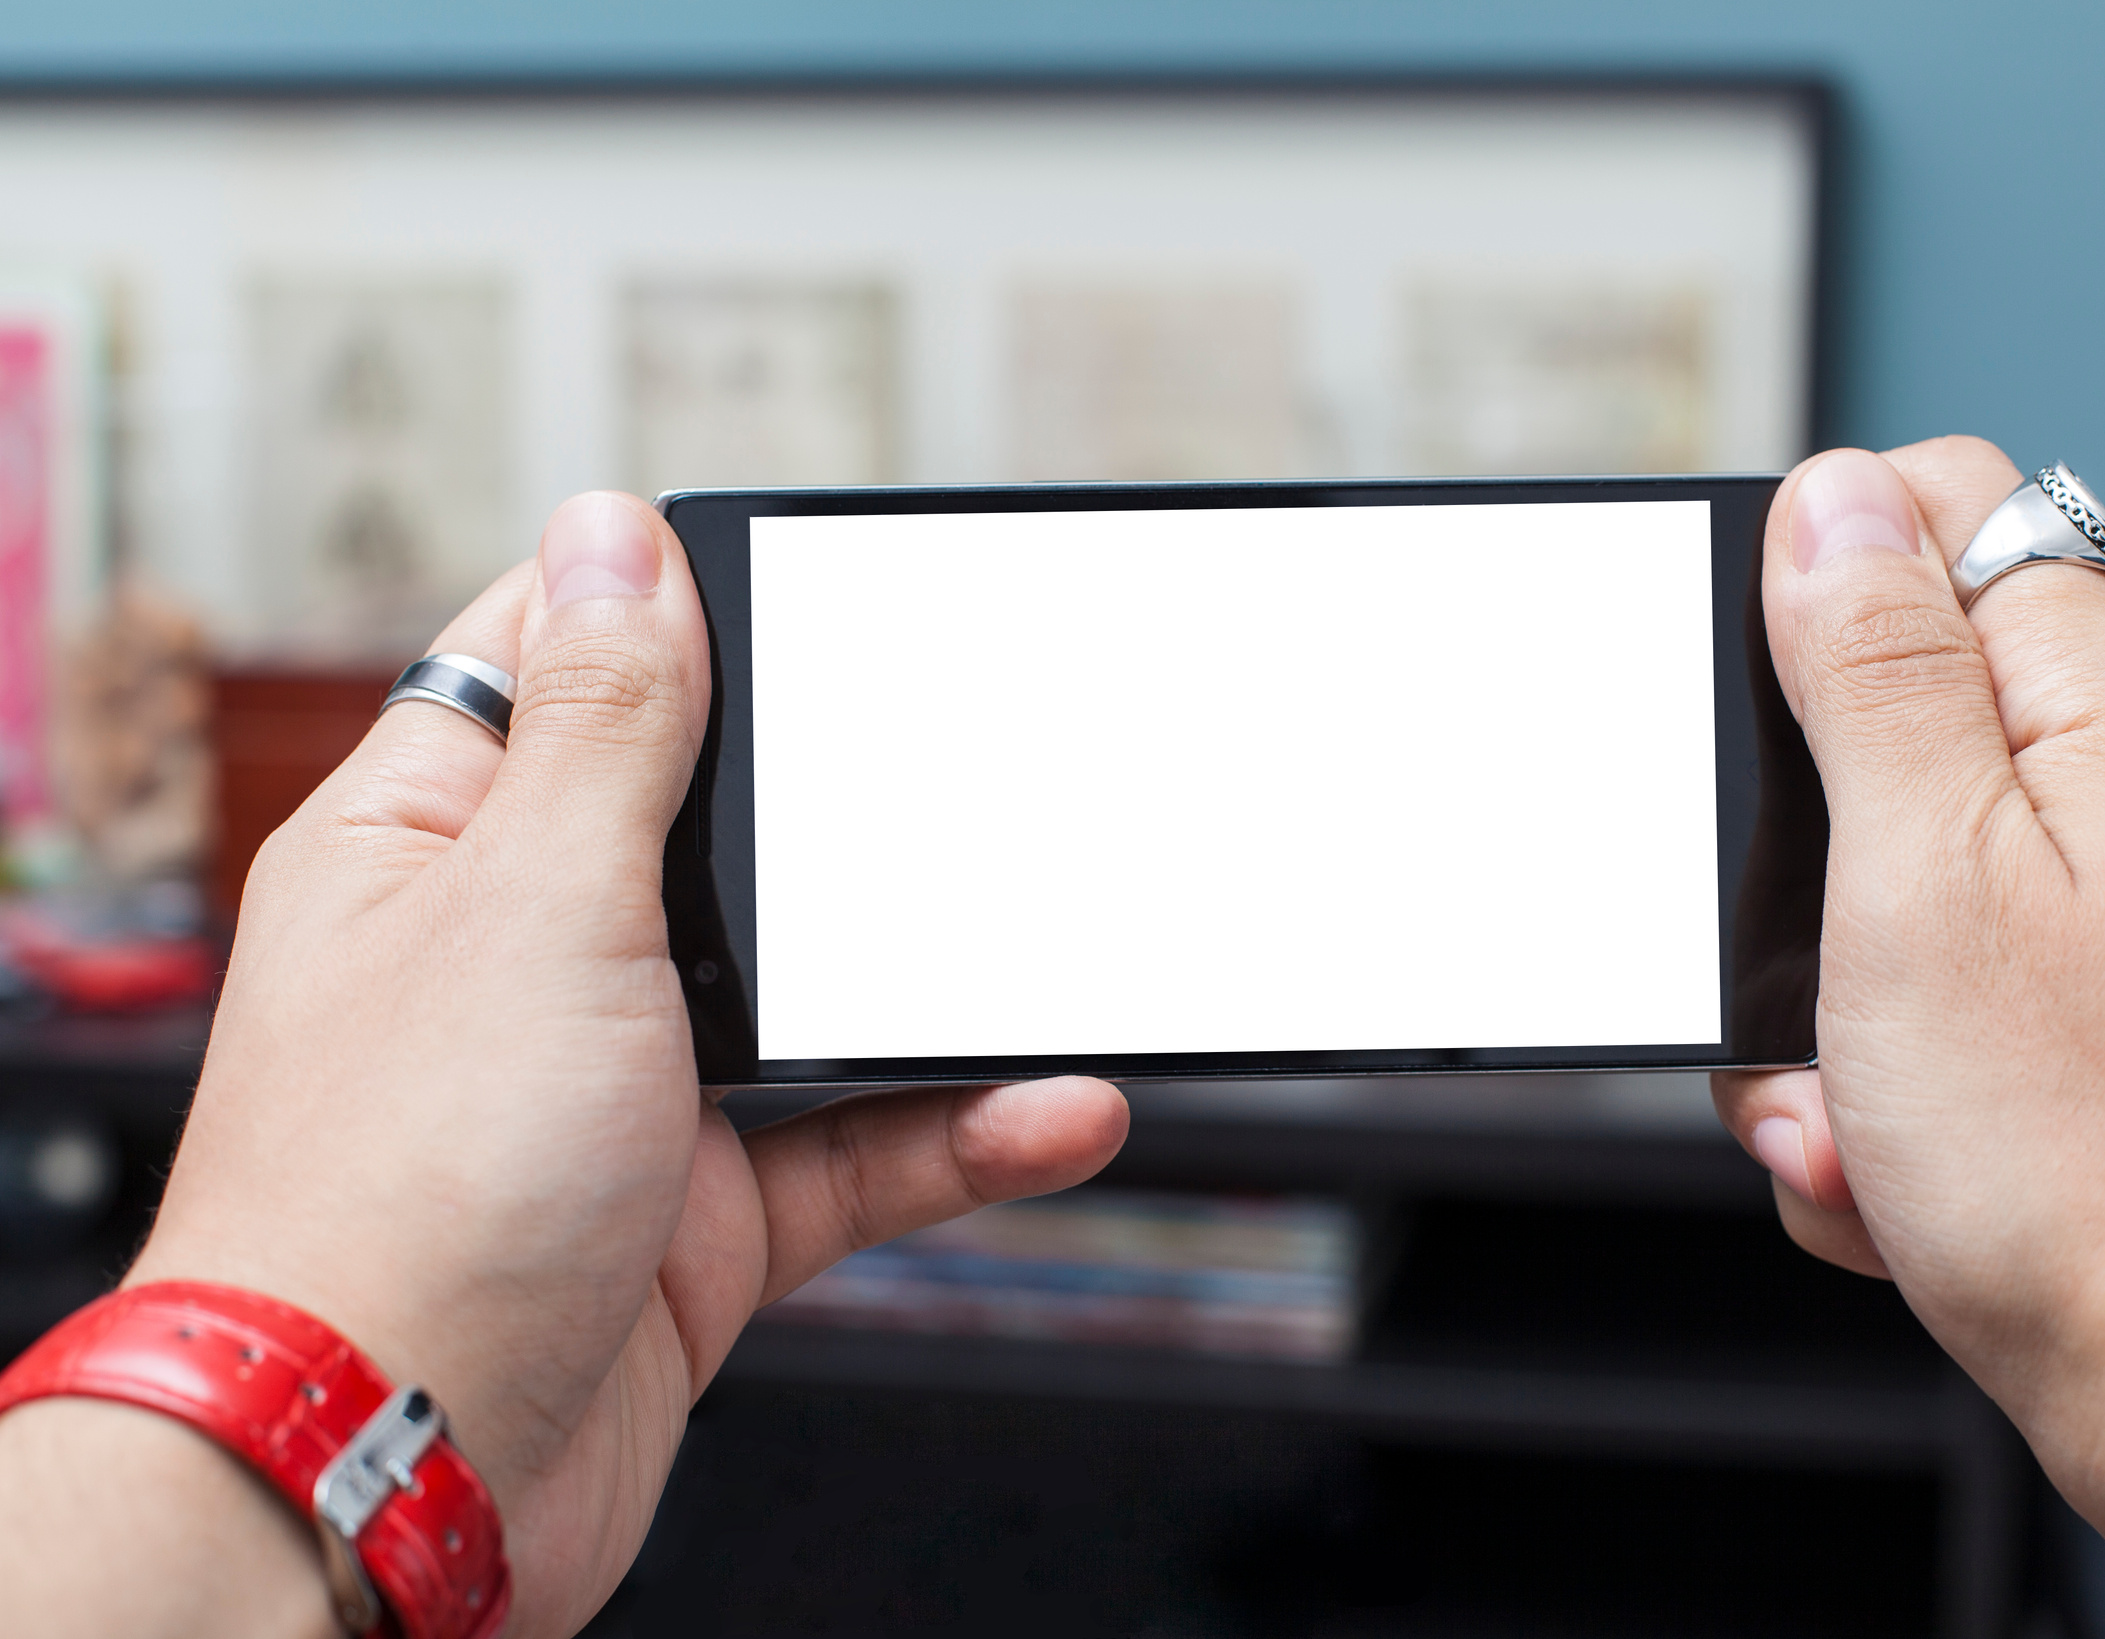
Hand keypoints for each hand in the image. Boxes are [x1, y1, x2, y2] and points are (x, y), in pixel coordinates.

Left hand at [112, 493, 1128, 1635]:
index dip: (670, 608)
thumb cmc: (394, 1203)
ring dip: (930, 988)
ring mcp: (621, 1092)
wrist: (391, 1486)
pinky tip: (1050, 1107)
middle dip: (842, 806)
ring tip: (1051, 949)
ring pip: (813, 997)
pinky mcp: (703, 1217)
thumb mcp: (531, 906)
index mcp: (435, 844)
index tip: (806, 583)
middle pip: (713, 826)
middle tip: (968, 761)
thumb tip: (612, 534)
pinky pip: (861, 1149)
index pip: (555, 665)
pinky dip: (960, 1129)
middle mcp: (526, 956)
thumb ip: (600, 723)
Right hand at [1708, 441, 2104, 1631]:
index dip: (1817, 588)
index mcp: (2104, 706)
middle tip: (1802, 963)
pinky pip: (1911, 996)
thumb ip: (1868, 664)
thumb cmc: (2075, 1147)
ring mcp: (2100, 903)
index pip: (1943, 510)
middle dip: (1788, 852)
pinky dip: (1869, 1080)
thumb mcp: (1918, 871)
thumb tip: (1832, 496)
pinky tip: (1888, 1158)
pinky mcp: (2069, 1011)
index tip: (1770, 724)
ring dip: (1814, 996)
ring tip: (1848, 1100)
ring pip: (1870, 879)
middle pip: (1881, 710)